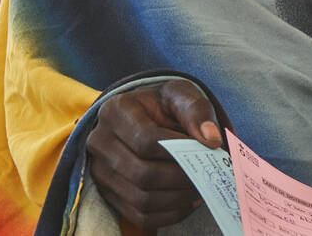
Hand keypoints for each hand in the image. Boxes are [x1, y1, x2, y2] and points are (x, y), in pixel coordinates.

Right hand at [84, 79, 222, 230]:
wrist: (144, 117)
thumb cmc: (163, 106)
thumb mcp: (180, 95)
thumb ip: (196, 111)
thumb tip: (211, 139)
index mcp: (115, 110)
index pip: (145, 140)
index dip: (179, 150)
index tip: (205, 150)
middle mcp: (100, 141)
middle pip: (142, 173)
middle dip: (181, 178)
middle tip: (207, 174)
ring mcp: (100, 171)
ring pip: (141, 199)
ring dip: (178, 199)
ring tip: (200, 188)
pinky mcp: (108, 194)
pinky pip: (140, 217)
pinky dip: (170, 214)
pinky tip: (188, 201)